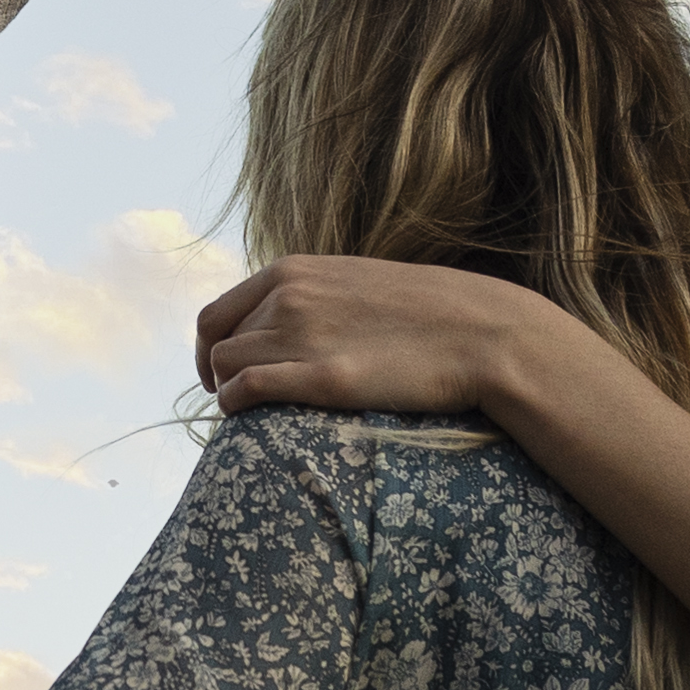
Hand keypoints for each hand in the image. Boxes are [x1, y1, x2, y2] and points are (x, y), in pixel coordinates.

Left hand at [198, 254, 591, 424]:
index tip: (222, 373)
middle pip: (217, 343)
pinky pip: (245, 391)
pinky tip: (249, 419)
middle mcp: (288, 297)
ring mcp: (302, 335)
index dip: (209, 350)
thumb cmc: (425, 313)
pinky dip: (234, 406)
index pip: (217, 313)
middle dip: (217, 375)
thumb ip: (312, 295)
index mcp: (293, 270)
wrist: (480, 331)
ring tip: (250, 414)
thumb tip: (285, 321)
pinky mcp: (322, 377)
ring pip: (225, 368)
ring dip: (227, 394)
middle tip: (233, 401)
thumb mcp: (356, 282)